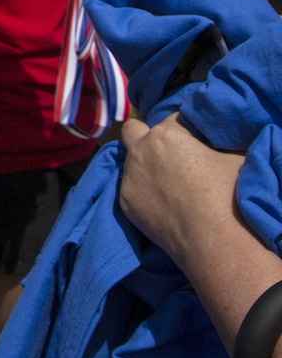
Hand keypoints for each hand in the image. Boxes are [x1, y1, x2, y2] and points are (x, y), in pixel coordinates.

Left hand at [119, 113, 244, 266]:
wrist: (215, 239)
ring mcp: (129, 177)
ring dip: (144, 166)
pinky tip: (162, 204)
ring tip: (167, 184)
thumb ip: (215, 143)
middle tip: (166, 151)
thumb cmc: (228, 195)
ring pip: (131, 162)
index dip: (185, 128)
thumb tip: (212, 143)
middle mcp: (140, 151)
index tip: (194, 141)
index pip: (173, 118)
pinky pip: (131, 188)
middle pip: (133, 129)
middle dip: (146, 134)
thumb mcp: (234, 157)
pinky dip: (143, 191)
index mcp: (166, 134)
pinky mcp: (124, 202)